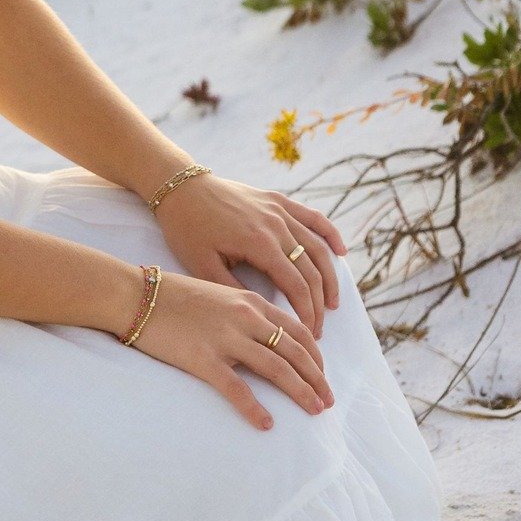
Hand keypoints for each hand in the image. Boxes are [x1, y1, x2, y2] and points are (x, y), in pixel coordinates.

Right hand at [123, 269, 334, 430]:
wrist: (134, 295)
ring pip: (276, 368)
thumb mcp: (218, 293)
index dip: (316, 355)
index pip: (297, 330)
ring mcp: (225, 338)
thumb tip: (267, 335)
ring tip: (314, 411)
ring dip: (300, 392)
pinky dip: (254, 408)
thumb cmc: (172, 296)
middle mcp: (244, 317)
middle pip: (294, 351)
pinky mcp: (203, 358)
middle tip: (328, 401)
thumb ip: (245, 311)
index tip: (323, 375)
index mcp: (250, 301)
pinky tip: (266, 423)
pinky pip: (236, 388)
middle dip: (316, 378)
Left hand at [153, 172, 345, 338]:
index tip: (308, 334)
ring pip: (316, 247)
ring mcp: (279, 210)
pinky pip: (312, 217)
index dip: (306, 312)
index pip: (296, 285)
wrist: (179, 187)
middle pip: (311, 270)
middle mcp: (276, 225)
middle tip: (317, 329)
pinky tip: (341, 252)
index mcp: (259, 243)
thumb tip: (263, 314)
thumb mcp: (202, 266)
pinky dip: (330, 234)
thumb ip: (234, 290)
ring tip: (332, 302)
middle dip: (318, 303)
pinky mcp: (277, 200)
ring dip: (329, 276)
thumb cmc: (186, 229)